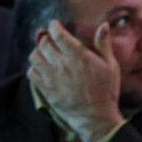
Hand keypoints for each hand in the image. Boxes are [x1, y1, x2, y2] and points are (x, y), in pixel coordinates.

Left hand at [27, 20, 124, 141]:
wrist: (94, 116)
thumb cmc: (106, 90)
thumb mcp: (110, 65)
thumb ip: (103, 44)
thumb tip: (103, 25)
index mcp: (78, 56)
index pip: (58, 35)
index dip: (54, 26)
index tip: (53, 24)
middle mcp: (62, 65)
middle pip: (43, 43)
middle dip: (45, 37)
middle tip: (48, 38)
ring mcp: (51, 78)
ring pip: (34, 57)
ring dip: (37, 52)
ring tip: (44, 53)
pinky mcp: (45, 90)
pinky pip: (31, 73)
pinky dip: (33, 68)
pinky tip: (41, 69)